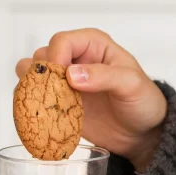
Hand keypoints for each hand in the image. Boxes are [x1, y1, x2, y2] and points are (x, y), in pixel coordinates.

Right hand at [15, 29, 166, 170]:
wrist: (142, 133)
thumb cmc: (143, 102)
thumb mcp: (131, 85)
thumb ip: (104, 76)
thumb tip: (71, 75)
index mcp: (92, 44)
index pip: (61, 41)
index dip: (56, 58)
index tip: (65, 81)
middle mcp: (74, 59)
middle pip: (41, 56)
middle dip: (43, 76)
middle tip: (57, 96)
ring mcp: (64, 82)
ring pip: (32, 75)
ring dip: (35, 90)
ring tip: (50, 105)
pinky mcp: (59, 103)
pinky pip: (35, 98)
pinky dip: (35, 106)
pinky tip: (46, 117)